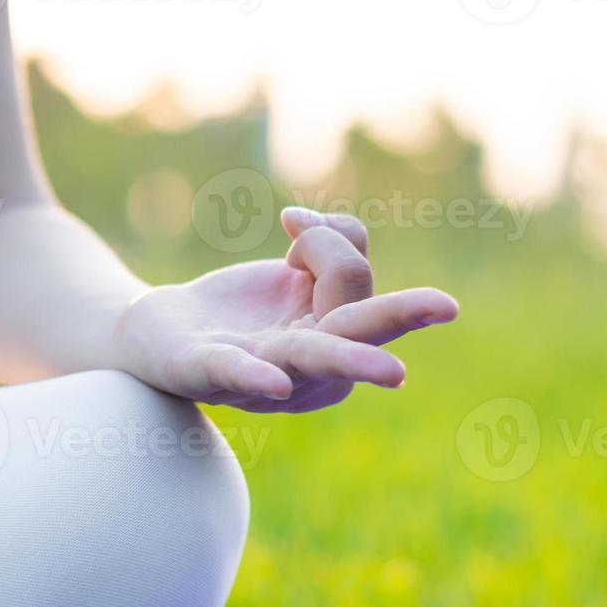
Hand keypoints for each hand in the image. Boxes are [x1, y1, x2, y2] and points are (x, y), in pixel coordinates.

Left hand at [112, 208, 458, 412]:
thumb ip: (327, 245)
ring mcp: (265, 375)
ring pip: (318, 352)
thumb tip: (303, 222)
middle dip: (404, 315)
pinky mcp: (207, 374)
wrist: (159, 337)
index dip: (330, 238)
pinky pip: (239, 374)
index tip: (292, 225)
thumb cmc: (241, 310)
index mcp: (336, 336)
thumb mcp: (295, 273)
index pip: (356, 275)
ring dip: (353, 360)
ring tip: (391, 372)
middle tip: (447, 307)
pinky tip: (276, 383)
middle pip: (362, 323)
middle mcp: (312, 364)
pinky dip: (259, 377)